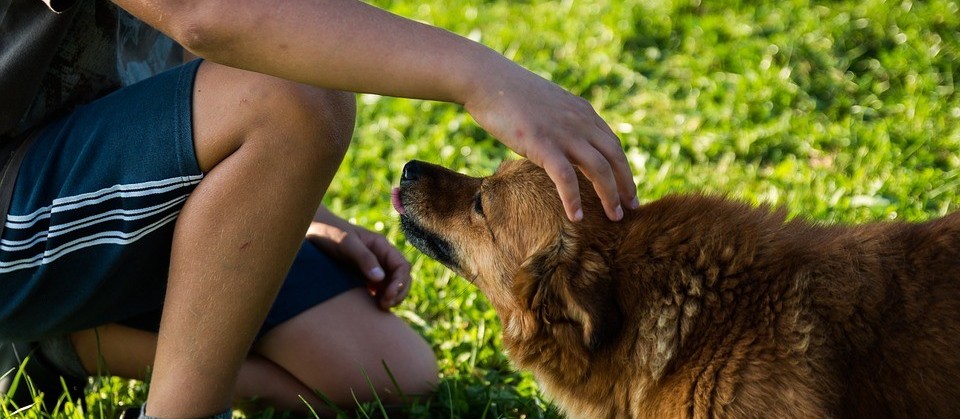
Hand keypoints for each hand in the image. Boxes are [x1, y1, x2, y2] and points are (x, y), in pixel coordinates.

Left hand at [306, 207, 410, 309]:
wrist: (310, 230)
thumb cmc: (329, 232)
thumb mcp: (346, 243)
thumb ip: (364, 258)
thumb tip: (380, 278)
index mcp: (381, 246)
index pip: (402, 266)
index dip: (400, 283)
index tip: (388, 296)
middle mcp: (380, 257)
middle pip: (401, 277)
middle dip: (398, 292)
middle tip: (384, 305)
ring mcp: (372, 267)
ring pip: (391, 285)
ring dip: (391, 297)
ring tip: (380, 307)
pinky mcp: (362, 276)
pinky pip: (378, 289)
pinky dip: (379, 298)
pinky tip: (371, 306)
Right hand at [463, 61, 638, 221]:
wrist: (487, 80)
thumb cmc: (509, 94)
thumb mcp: (547, 105)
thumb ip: (561, 122)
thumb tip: (561, 140)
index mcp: (582, 112)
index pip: (613, 144)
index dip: (623, 168)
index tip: (627, 188)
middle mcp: (580, 122)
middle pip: (615, 157)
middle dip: (626, 184)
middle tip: (632, 207)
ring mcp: (563, 133)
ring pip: (599, 169)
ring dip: (610, 196)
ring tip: (615, 218)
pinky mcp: (543, 144)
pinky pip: (566, 178)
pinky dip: (573, 199)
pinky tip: (576, 217)